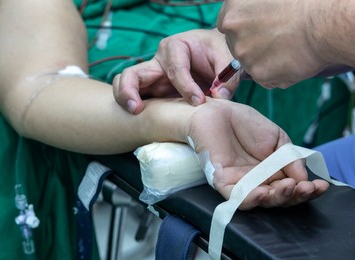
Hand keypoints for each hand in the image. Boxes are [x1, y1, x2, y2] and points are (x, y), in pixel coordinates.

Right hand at [113, 29, 239, 113]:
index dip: (186, 87)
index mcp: (176, 47)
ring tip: (135, 114)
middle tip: (137, 110)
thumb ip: (227, 78)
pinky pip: (135, 96)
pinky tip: (140, 119)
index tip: (199, 101)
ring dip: (125, 99)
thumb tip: (219, 97)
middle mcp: (158, 61)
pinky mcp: (154, 91)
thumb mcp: (228, 60)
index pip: (175, 69)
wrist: (216, 57)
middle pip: (134, 73)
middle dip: (131, 90)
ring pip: (127, 84)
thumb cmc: (219, 54)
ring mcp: (153, 77)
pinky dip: (133, 106)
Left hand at [186, 98, 328, 209]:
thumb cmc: (245, 123)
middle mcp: (258, 181)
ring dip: (277, 198)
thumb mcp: (277, 138)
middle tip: (306, 187)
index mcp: (273, 172)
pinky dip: (251, 199)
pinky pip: (237, 197)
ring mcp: (241, 183)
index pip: (293, 188)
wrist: (217, 111)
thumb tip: (304, 177)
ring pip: (261, 201)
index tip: (321, 185)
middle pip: (279, 198)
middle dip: (295, 196)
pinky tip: (263, 193)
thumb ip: (290, 157)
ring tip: (289, 188)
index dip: (307, 190)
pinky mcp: (223, 182)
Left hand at [217, 0, 328, 88]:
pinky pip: (264, 78)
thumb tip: (254, 16)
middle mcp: (233, 33)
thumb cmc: (305, 3)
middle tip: (277, 37)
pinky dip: (277, 73)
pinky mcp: (259, 74)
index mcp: (233, 10)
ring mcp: (245, 55)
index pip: (227, 25)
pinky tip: (292, 60)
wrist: (326, 24)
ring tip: (289, 47)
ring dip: (266, 60)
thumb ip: (250, 5)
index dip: (243, 28)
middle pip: (236, 45)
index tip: (259, 27)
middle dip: (253, 44)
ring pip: (250, 63)